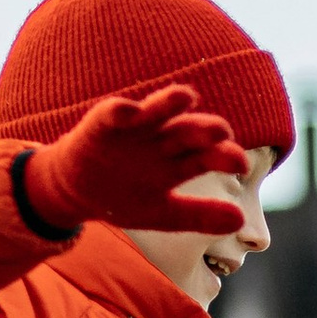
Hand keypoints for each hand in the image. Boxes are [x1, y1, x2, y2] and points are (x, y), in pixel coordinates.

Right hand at [22, 79, 249, 235]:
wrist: (74, 192)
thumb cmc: (124, 197)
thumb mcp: (162, 213)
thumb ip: (199, 215)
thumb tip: (241, 221)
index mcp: (179, 160)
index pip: (209, 155)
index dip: (226, 157)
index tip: (242, 164)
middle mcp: (161, 139)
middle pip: (188, 131)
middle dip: (204, 130)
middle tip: (222, 132)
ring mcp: (133, 130)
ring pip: (155, 111)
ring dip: (168, 103)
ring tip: (185, 96)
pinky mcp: (102, 124)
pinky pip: (112, 113)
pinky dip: (120, 110)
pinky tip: (129, 110)